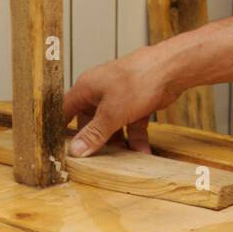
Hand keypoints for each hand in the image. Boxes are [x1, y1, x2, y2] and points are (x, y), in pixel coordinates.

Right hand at [62, 47, 178, 156]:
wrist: (171, 70)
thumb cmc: (138, 80)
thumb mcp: (111, 113)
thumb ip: (94, 134)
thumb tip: (76, 151)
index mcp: (86, 88)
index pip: (66, 109)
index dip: (61, 128)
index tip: (61, 147)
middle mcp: (100, 92)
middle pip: (90, 122)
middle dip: (94, 141)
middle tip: (94, 160)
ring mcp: (119, 98)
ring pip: (112, 126)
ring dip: (117, 143)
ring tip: (120, 161)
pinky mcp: (137, 103)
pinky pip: (131, 125)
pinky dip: (136, 138)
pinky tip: (142, 153)